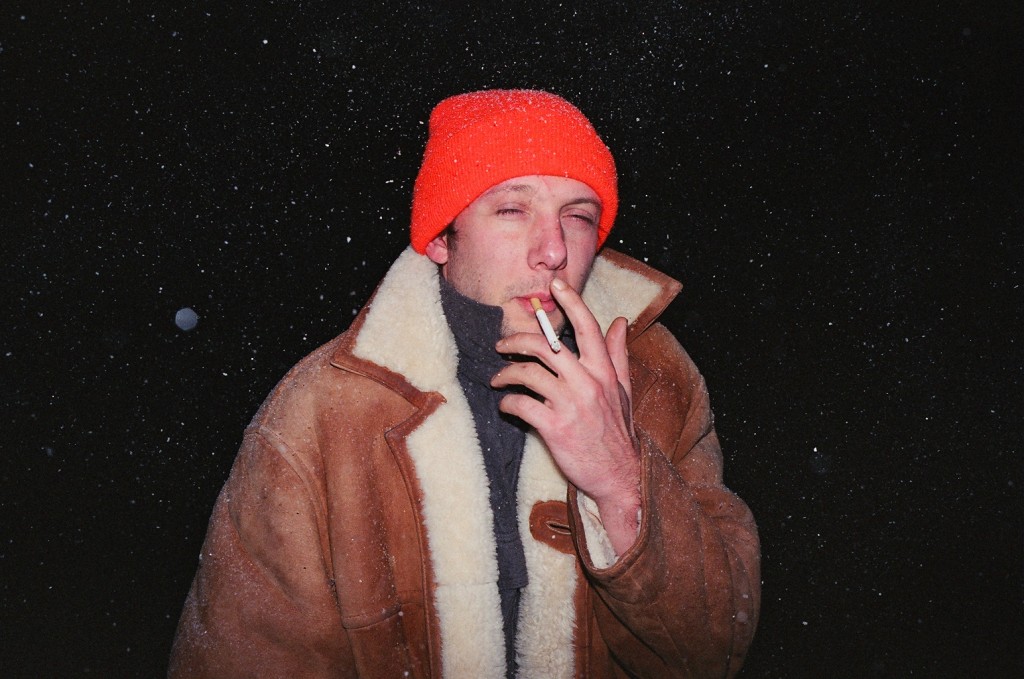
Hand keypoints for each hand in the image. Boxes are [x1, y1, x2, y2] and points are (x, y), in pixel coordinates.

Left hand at [491, 278, 640, 554]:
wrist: (620, 477)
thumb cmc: (617, 433)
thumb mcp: (623, 390)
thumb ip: (618, 354)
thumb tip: (621, 322)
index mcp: (604, 371)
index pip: (587, 327)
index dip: (571, 301)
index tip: (555, 284)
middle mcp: (588, 383)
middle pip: (545, 345)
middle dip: (516, 340)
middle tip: (502, 345)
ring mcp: (571, 405)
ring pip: (528, 373)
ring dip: (506, 373)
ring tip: (498, 379)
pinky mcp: (555, 428)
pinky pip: (522, 404)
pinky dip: (508, 403)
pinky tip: (506, 406)